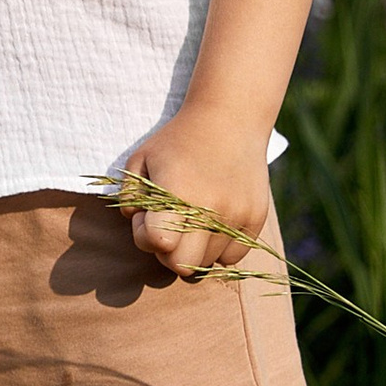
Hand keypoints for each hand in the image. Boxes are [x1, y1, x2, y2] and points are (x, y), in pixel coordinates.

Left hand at [117, 110, 276, 278]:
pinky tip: (214, 221)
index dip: (145, 235)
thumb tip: (139, 224)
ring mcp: (237, 215)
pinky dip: (220, 247)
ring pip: (208, 263)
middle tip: (169, 225)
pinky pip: (233, 257)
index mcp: (178, 193)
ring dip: (194, 248)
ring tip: (192, 217)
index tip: (148, 215)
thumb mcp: (141, 159)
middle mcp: (211, 208)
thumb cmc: (177, 141)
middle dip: (168, 252)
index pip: (159, 242)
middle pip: (182, 266)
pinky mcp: (256, 218)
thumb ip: (129, 197)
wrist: (229, 119)